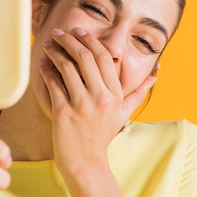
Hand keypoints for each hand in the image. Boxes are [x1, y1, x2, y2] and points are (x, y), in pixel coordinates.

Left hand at [39, 27, 155, 174]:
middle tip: (59, 33)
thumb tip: (154, 75)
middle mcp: (101, 97)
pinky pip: (53, 84)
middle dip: (69, 40)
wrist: (86, 163)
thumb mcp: (124, 114)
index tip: (78, 32)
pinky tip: (42, 63)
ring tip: (47, 45)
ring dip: (55, 52)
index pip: (104, 57)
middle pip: (85, 56)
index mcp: (116, 94)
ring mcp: (82, 104)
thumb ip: (138, 93)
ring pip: (67, 67)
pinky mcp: (64, 112)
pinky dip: (46, 70)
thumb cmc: (102, 137)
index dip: (90, 40)